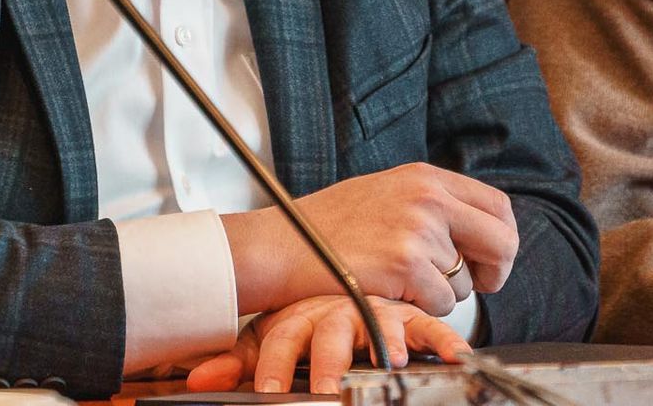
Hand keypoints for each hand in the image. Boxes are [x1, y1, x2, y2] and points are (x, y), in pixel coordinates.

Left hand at [188, 296, 470, 395]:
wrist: (344, 263)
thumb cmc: (309, 314)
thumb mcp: (273, 335)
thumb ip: (238, 361)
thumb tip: (197, 380)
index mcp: (301, 313)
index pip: (282, 337)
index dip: (273, 364)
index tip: (269, 390)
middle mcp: (339, 308)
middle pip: (332, 331)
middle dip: (330, 360)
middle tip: (327, 386)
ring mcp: (375, 310)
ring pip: (382, 323)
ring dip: (387, 341)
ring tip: (393, 360)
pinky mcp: (409, 315)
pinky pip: (429, 326)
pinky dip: (444, 339)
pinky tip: (455, 355)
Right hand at [222, 163, 519, 315]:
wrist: (280, 244)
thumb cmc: (325, 226)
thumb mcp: (385, 193)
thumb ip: (429, 204)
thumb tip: (473, 230)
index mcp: (425, 177)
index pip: (498, 206)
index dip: (499, 240)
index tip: (484, 259)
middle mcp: (428, 198)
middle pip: (502, 242)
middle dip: (493, 272)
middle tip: (473, 284)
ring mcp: (418, 230)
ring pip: (464, 282)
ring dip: (439, 293)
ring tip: (398, 281)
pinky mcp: (406, 264)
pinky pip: (440, 303)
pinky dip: (419, 308)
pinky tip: (388, 290)